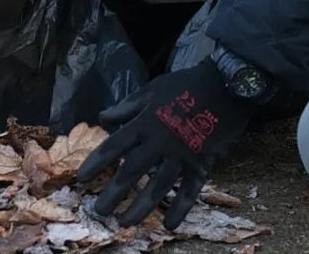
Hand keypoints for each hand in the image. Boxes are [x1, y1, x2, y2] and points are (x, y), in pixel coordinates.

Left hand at [76, 59, 250, 228]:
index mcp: (146, 123)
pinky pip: (191, 189)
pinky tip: (170, 224)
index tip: (81, 179)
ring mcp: (182, 154)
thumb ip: (128, 106)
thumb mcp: (154, 88)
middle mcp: (160, 142)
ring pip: (158, 185)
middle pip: (132, 171)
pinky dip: (181, 207)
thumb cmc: (187, 84)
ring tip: (125, 222)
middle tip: (99, 211)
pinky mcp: (202, 162)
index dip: (97, 163)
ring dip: (141, 206)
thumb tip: (102, 117)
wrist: (227, 85)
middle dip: (114, 193)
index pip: (114, 146)